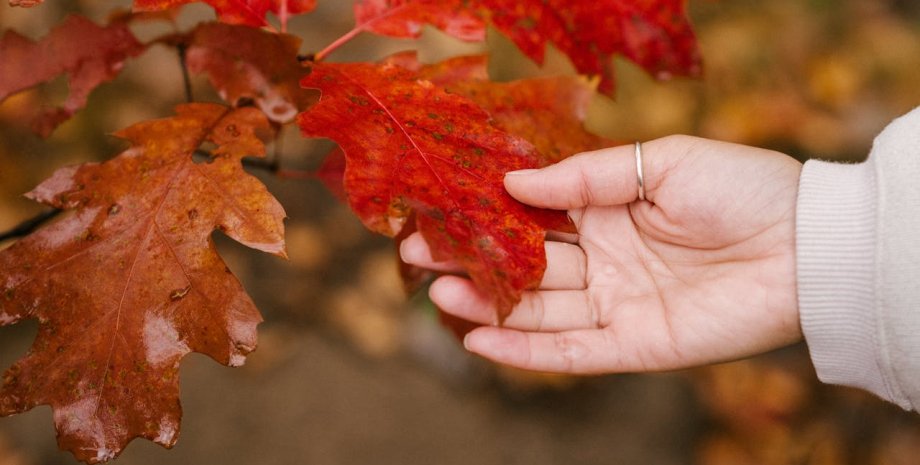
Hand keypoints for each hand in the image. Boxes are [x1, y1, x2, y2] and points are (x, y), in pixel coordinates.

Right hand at [401, 135, 802, 373]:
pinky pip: (571, 352)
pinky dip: (525, 350)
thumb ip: (585, 176)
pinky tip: (479, 342)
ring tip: (437, 293)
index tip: (437, 206)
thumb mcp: (658, 162)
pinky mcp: (635, 345)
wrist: (806, 244)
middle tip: (416, 251)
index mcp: (608, 210)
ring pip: (538, 307)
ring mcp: (617, 303)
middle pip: (525, 263)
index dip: (485, 212)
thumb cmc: (740, 188)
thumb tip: (514, 182)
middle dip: (471, 257)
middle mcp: (605, 258)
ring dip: (486, 303)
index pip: (534, 214)